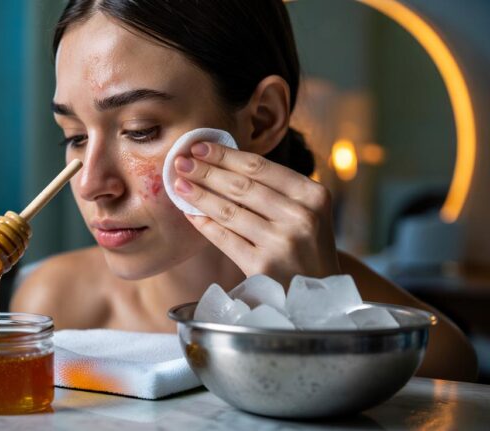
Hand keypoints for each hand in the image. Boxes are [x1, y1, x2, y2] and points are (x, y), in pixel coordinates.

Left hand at [174, 141, 340, 286]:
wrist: (318, 295)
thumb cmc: (305, 247)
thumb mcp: (306, 212)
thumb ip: (276, 189)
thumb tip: (220, 162)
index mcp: (313, 195)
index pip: (260, 167)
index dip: (225, 155)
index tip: (199, 146)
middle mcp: (300, 217)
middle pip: (242, 187)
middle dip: (206, 171)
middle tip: (180, 161)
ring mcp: (281, 243)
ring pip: (229, 211)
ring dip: (199, 195)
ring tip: (179, 184)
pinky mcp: (262, 267)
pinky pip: (224, 238)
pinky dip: (204, 223)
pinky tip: (189, 213)